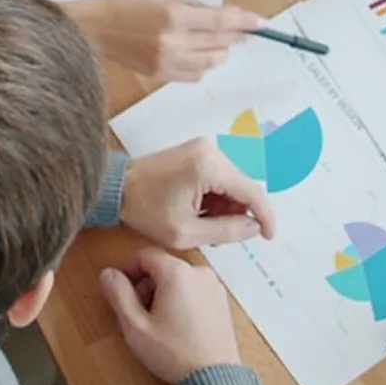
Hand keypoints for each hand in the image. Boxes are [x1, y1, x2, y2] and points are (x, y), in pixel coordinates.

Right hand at [74, 0, 262, 81]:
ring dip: (221, 51)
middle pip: (220, 43)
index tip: (262, 23)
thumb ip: (196, 6)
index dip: (244, 22)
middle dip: (235, 35)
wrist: (96, 30)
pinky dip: (203, 65)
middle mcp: (173, 42)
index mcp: (174, 16)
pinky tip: (197, 53)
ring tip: (217, 41)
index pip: (220, 21)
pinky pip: (195, 75)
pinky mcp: (161, 76)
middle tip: (240, 29)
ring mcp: (168, 62)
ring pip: (212, 62)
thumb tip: (224, 15)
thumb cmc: (128, 4)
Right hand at [100, 247, 241, 384]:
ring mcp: (213, 286)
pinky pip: (194, 289)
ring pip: (178, 278)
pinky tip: (176, 326)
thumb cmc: (173, 353)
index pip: (145, 255)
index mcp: (177, 272)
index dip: (127, 269)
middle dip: (145, 285)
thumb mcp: (136, 327)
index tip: (119, 290)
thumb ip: (118, 295)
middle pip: (162, 266)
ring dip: (162, 293)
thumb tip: (108, 274)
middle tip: (136, 313)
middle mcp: (198, 271)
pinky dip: (180, 299)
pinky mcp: (221, 301)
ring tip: (156, 323)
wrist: (215, 380)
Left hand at [121, 139, 276, 248]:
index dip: (265, 217)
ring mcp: (203, 148)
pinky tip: (199, 211)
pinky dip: (216, 196)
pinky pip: (219, 176)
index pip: (252, 192)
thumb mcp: (187, 232)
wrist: (117, 188)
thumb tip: (255, 228)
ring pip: (232, 183)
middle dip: (238, 213)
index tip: (269, 237)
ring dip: (225, 206)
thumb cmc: (145, 210)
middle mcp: (211, 150)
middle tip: (218, 236)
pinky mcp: (196, 151)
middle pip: (243, 186)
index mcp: (209, 166)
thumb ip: (227, 231)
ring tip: (203, 224)